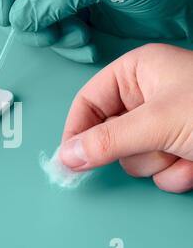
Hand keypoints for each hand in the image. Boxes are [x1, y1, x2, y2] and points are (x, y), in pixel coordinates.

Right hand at [0, 0, 192, 62]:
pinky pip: (58, 38)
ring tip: (77, 37)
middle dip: (32, 22)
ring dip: (53, 38)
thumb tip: (19, 17)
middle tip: (48, 31)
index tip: (7, 15)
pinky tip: (85, 44)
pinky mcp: (79, 18)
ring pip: (36, 23)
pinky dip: (69, 48)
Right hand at [59, 44, 192, 192]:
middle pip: (109, 135)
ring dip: (160, 163)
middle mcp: (146, 97)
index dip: (76, 131)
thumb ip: (107, 140)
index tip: (68, 159)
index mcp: (136, 73)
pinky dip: (177, 174)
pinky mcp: (177, 148)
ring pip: (133, 159)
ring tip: (186, 150)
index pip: (87, 102)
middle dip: (135, 149)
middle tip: (157, 144)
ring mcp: (163, 125)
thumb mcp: (159, 121)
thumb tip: (67, 155)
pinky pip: (157, 172)